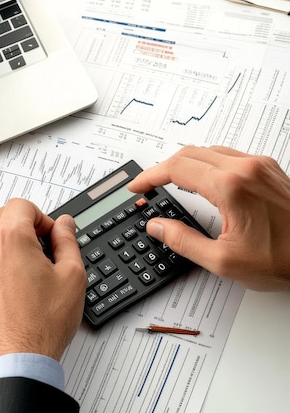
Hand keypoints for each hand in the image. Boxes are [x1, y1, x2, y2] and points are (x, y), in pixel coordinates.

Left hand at [0, 198, 86, 371]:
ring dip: (11, 245)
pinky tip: (16, 286)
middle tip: (44, 252)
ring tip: (31, 273)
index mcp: (9, 239)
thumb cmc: (40, 325)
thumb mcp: (72, 276)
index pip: (23, 205)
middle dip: (26, 228)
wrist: (15, 362)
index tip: (52, 236)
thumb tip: (65, 225)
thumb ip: (68, 241)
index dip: (43, 217)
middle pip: (4, 218)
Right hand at [128, 146, 289, 290]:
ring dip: (186, 163)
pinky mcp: (269, 169)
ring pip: (209, 151)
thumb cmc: (284, 259)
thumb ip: (184, 242)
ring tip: (172, 181)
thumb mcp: (224, 261)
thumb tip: (158, 227)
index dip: (151, 176)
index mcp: (231, 187)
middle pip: (190, 153)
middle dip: (165, 168)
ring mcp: (259, 166)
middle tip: (150, 185)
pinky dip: (208, 163)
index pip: (177, 168)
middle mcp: (246, 168)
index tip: (137, 185)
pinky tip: (204, 179)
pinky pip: (229, 155)